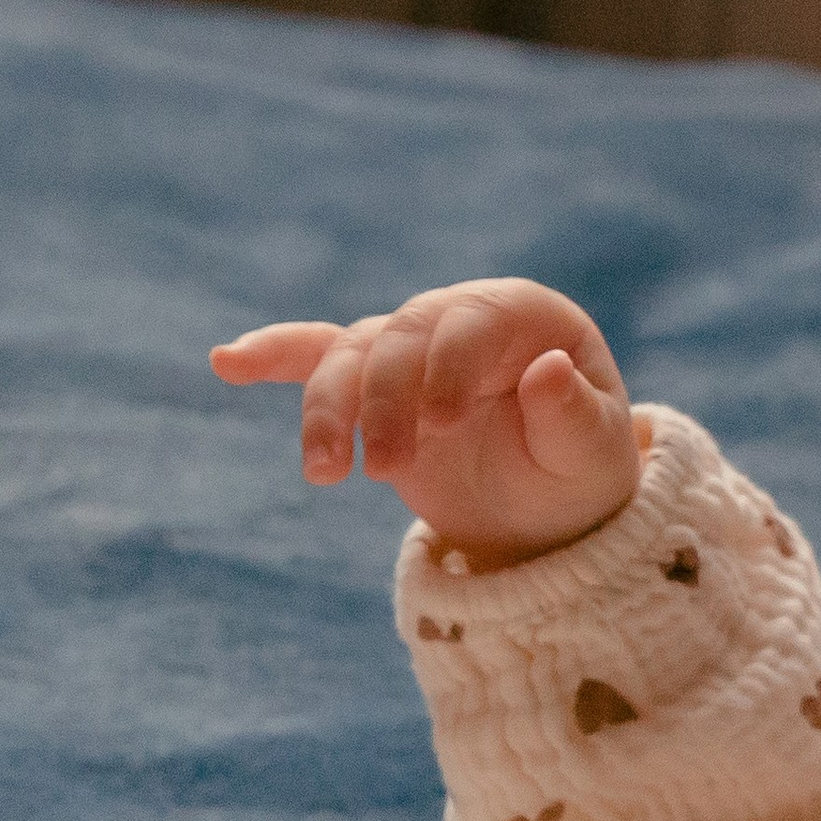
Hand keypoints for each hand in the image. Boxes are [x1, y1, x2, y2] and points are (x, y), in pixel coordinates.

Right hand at [212, 276, 639, 568]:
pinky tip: (227, 360)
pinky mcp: (372, 381)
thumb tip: (549, 369)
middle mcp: (457, 315)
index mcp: (523, 314)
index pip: (470, 321)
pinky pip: (316, 356)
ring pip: (350, 357)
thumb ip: (574, 416)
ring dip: (327, 411)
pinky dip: (274, 357)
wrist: (547, 505)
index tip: (444, 423)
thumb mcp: (593, 455)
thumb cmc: (580, 470)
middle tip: (384, 473)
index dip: (450, 366)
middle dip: (384, 402)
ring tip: (323, 474)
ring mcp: (409, 345)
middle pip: (398, 338)